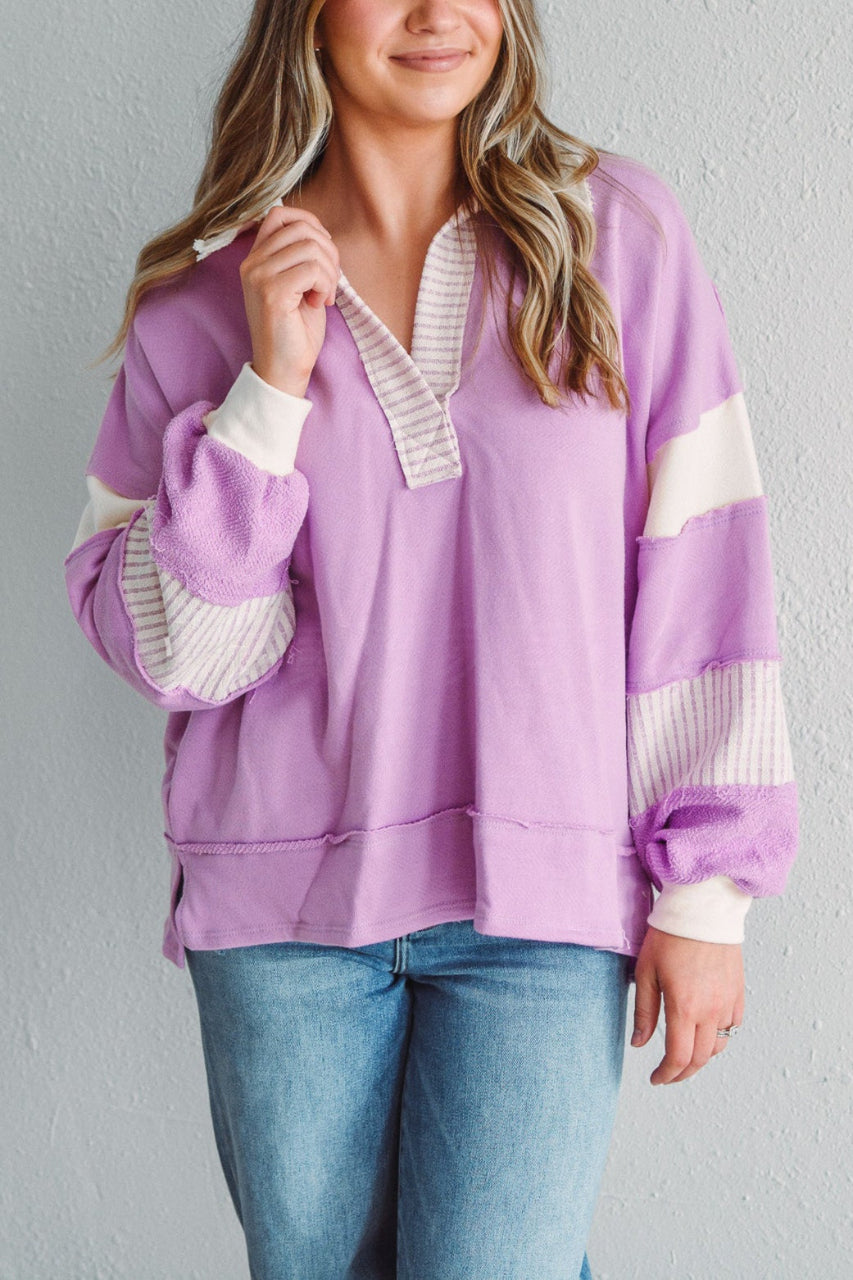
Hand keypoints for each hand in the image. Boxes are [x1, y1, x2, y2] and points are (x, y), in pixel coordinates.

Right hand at [239, 204, 340, 396]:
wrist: (283, 370)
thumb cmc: (295, 331)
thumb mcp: (298, 285)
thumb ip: (300, 256)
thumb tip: (319, 232)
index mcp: (255, 259)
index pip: (280, 214)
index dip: (311, 224)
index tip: (324, 255)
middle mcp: (252, 264)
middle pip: (302, 227)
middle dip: (329, 252)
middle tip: (330, 282)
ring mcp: (259, 277)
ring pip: (311, 247)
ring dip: (330, 272)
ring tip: (324, 296)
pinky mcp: (272, 293)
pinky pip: (313, 269)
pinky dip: (326, 285)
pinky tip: (320, 303)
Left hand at [631, 925, 744, 1084]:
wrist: (703, 909)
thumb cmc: (670, 936)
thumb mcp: (647, 972)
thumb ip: (644, 1011)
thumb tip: (639, 1044)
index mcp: (684, 1007)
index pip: (678, 1057)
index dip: (666, 1075)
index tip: (656, 1079)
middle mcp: (711, 1011)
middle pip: (700, 1059)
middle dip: (682, 1073)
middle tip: (667, 1074)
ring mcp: (728, 1003)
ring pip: (719, 1046)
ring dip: (701, 1057)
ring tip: (684, 1053)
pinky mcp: (739, 993)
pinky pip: (733, 1027)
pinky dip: (719, 1037)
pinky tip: (705, 1032)